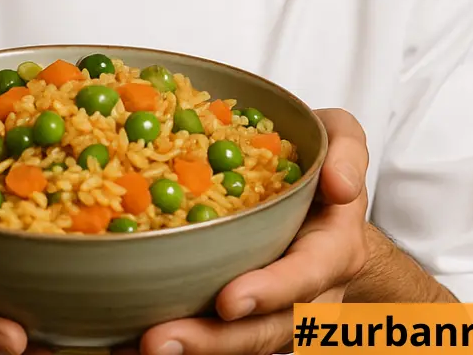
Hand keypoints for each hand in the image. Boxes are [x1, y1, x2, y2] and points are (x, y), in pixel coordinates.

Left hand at [122, 108, 369, 354]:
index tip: (228, 300)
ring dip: (191, 350)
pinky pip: (217, 340)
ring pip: (240, 345)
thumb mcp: (341, 138)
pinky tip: (124, 344)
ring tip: (139, 347)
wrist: (323, 197)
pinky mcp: (247, 317)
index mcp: (333, 249)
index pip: (306, 276)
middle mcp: (309, 293)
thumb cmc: (322, 161)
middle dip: (214, 341)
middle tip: (158, 340)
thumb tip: (339, 184)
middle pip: (265, 330)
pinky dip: (180, 344)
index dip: (270, 291)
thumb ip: (347, 151)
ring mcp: (278, 312)